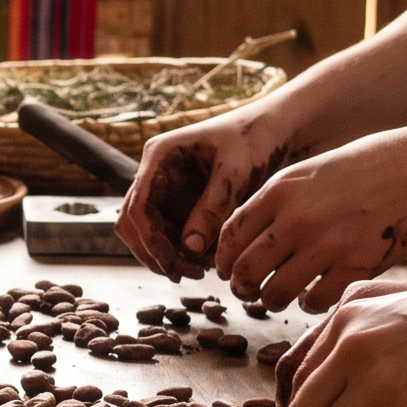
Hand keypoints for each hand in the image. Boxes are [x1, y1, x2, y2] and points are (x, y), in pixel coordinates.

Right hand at [115, 103, 301, 278]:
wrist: (273, 132)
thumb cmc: (254, 140)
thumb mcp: (235, 173)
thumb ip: (212, 209)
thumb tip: (188, 249)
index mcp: (160, 157)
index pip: (137, 206)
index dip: (150, 239)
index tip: (172, 262)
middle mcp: (155, 175)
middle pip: (133, 223)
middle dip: (153, 252)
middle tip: (185, 274)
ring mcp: (166, 190)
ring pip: (149, 233)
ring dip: (168, 256)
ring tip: (202, 270)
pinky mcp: (181, 204)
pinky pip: (171, 235)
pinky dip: (184, 252)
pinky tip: (208, 260)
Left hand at [215, 126, 406, 310]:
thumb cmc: (363, 167)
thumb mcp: (308, 172)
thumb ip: (274, 204)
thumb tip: (243, 242)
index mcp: (279, 192)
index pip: (230, 237)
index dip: (224, 260)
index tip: (228, 270)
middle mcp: (297, 219)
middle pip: (245, 270)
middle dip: (241, 286)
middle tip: (248, 290)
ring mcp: (327, 246)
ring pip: (275, 293)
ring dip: (272, 299)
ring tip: (278, 296)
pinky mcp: (357, 267)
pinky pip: (314, 301)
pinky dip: (308, 304)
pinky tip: (312, 296)